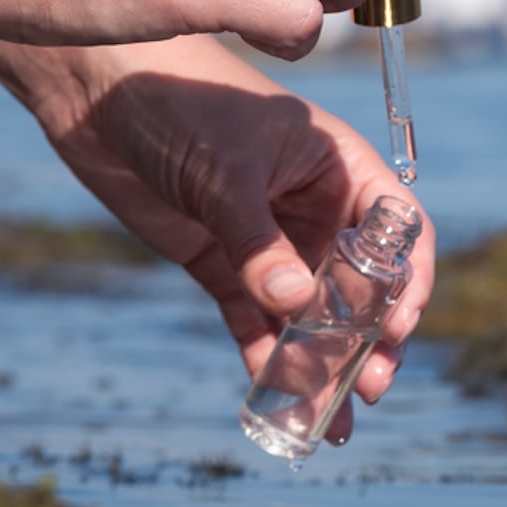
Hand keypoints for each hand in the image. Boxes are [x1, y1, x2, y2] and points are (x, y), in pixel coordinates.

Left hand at [0, 33, 434, 440]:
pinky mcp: (220, 261)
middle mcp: (312, 206)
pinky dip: (265, 357)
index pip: (397, 230)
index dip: (408, 281)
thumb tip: (295, 306)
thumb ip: (257, 241)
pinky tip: (275, 395)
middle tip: (372, 387)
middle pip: (359, 284)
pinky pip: (254, 320)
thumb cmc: (180, 99)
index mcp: (338, 166)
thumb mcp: (226, 171)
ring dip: (321, 362)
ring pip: (308, 313)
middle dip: (368, 340)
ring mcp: (267, 238)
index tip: (398, 329)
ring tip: (332, 418)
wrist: (98, 88)